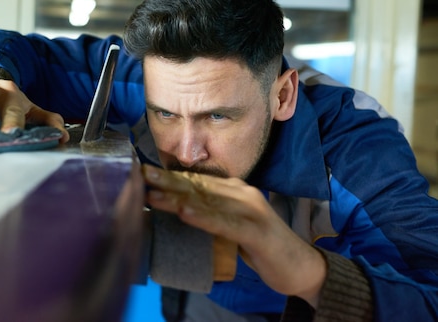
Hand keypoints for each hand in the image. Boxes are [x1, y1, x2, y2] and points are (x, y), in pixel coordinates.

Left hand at [142, 164, 324, 306]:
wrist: (300, 267)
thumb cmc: (262, 247)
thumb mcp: (233, 225)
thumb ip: (212, 214)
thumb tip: (180, 209)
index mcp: (236, 190)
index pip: (197, 181)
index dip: (170, 177)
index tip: (144, 173)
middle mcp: (243, 194)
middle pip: (198, 186)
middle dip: (167, 181)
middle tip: (140, 176)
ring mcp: (251, 211)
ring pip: (208, 202)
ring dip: (177, 198)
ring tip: (153, 194)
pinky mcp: (257, 232)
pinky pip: (225, 223)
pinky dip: (204, 218)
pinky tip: (185, 213)